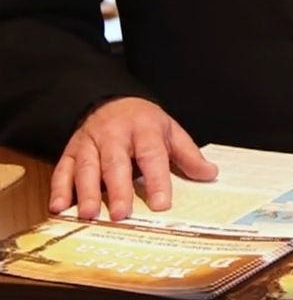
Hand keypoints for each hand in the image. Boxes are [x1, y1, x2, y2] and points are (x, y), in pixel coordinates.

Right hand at [49, 97, 217, 220]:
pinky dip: (60, 188)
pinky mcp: (71, 150)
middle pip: (116, 163)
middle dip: (118, 189)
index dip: (157, 180)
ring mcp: (90, 142)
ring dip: (86, 192)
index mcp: (144, 128)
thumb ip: (188, 154)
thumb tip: (210, 174)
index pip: (152, 155)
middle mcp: (114, 134)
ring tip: (90, 215)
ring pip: (87, 167)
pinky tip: (60, 207)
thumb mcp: (170, 131)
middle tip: (121, 214)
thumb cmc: (144, 122)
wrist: (109, 101)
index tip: (161, 204)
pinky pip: (63, 169)